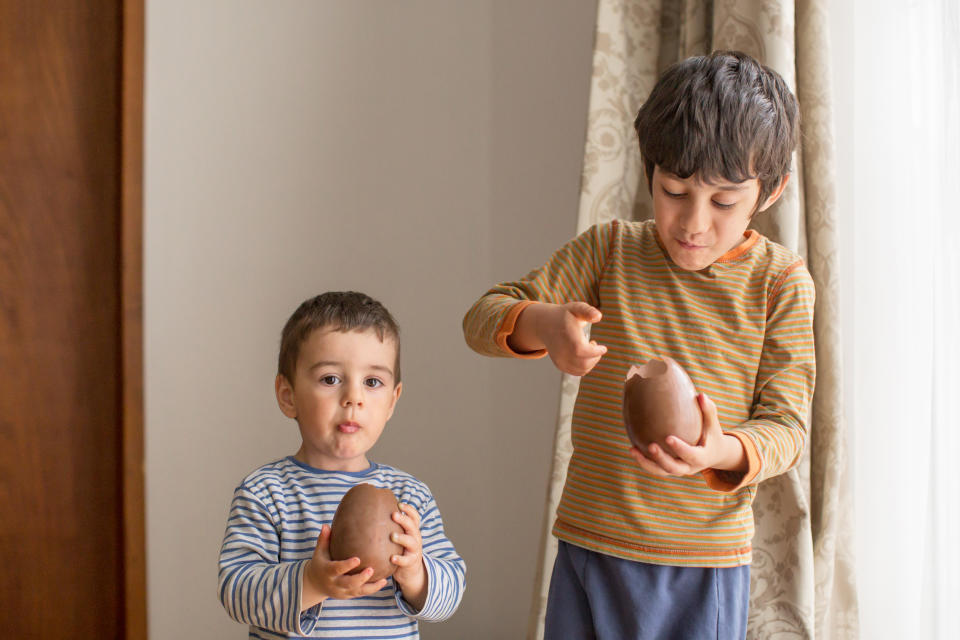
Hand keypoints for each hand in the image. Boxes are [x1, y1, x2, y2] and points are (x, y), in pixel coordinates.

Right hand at [301, 524, 386, 610]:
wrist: (316, 584)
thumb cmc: (320, 563)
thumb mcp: (319, 552)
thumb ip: (323, 539)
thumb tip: (325, 525)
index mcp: (327, 571)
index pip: (337, 569)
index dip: (347, 565)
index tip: (358, 559)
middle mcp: (335, 583)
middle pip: (348, 583)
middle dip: (360, 578)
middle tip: (371, 570)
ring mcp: (342, 591)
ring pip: (357, 591)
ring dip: (370, 587)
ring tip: (383, 580)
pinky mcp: (348, 595)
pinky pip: (361, 593)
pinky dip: (372, 589)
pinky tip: (383, 582)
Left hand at [390, 503, 427, 610]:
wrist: (410, 571)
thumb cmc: (399, 549)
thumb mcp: (399, 537)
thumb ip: (389, 527)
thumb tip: (367, 514)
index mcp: (412, 530)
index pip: (414, 516)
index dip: (409, 509)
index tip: (399, 504)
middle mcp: (415, 538)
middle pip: (412, 526)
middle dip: (404, 519)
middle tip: (394, 515)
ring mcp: (414, 550)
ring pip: (411, 541)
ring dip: (402, 538)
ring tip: (392, 536)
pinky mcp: (411, 562)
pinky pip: (406, 560)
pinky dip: (399, 559)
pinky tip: (391, 558)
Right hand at [514, 302, 606, 375]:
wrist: (546, 325)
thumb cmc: (565, 316)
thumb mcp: (576, 308)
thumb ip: (587, 311)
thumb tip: (598, 317)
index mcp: (567, 337)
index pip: (582, 350)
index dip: (595, 352)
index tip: (603, 348)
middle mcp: (561, 351)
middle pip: (584, 363)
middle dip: (595, 356)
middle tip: (594, 345)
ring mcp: (560, 360)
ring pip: (582, 369)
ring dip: (591, 361)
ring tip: (589, 349)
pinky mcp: (560, 365)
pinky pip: (577, 372)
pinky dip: (585, 367)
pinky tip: (585, 356)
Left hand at [627, 393, 746, 476]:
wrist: (712, 454)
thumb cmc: (711, 434)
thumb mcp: (713, 425)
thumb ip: (708, 411)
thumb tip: (700, 395)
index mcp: (702, 458)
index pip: (691, 455)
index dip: (680, 448)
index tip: (668, 438)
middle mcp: (689, 468)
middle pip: (674, 468)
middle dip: (661, 458)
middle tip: (650, 446)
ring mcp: (678, 470)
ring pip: (661, 471)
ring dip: (646, 462)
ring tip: (633, 450)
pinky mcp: (669, 469)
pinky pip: (655, 468)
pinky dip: (643, 461)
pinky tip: (632, 448)